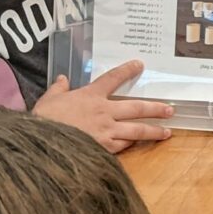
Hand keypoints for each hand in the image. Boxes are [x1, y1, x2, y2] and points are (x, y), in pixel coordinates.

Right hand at [33, 59, 173, 152]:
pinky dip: (132, 144)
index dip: (127, 70)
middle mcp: (104, 111)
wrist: (42, 142)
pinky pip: (124, 145)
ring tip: (167, 132)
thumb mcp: (49, 99)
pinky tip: (140, 144)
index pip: (113, 78)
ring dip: (154, 130)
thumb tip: (62, 79)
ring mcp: (106, 130)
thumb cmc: (44, 118)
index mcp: (91, 95)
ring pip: (137, 130)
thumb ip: (59, 88)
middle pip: (136, 108)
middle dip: (155, 108)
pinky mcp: (104, 148)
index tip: (139, 65)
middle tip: (170, 109)